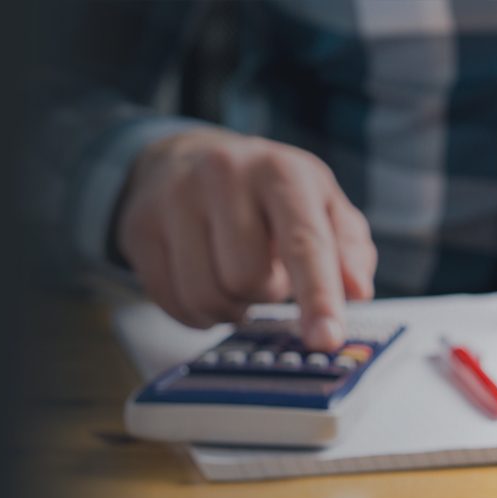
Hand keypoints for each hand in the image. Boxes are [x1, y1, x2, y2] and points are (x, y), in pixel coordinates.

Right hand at [116, 128, 375, 350]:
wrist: (187, 158)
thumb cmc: (266, 192)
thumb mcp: (319, 204)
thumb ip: (347, 247)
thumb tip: (356, 292)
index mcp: (280, 170)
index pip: (303, 242)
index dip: (318, 297)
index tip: (325, 339)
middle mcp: (223, 174)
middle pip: (248, 279)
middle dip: (263, 292)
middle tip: (264, 271)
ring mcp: (174, 198)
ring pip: (206, 296)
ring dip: (229, 305)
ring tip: (232, 273)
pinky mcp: (140, 227)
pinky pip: (173, 303)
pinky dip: (197, 310)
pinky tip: (203, 279)